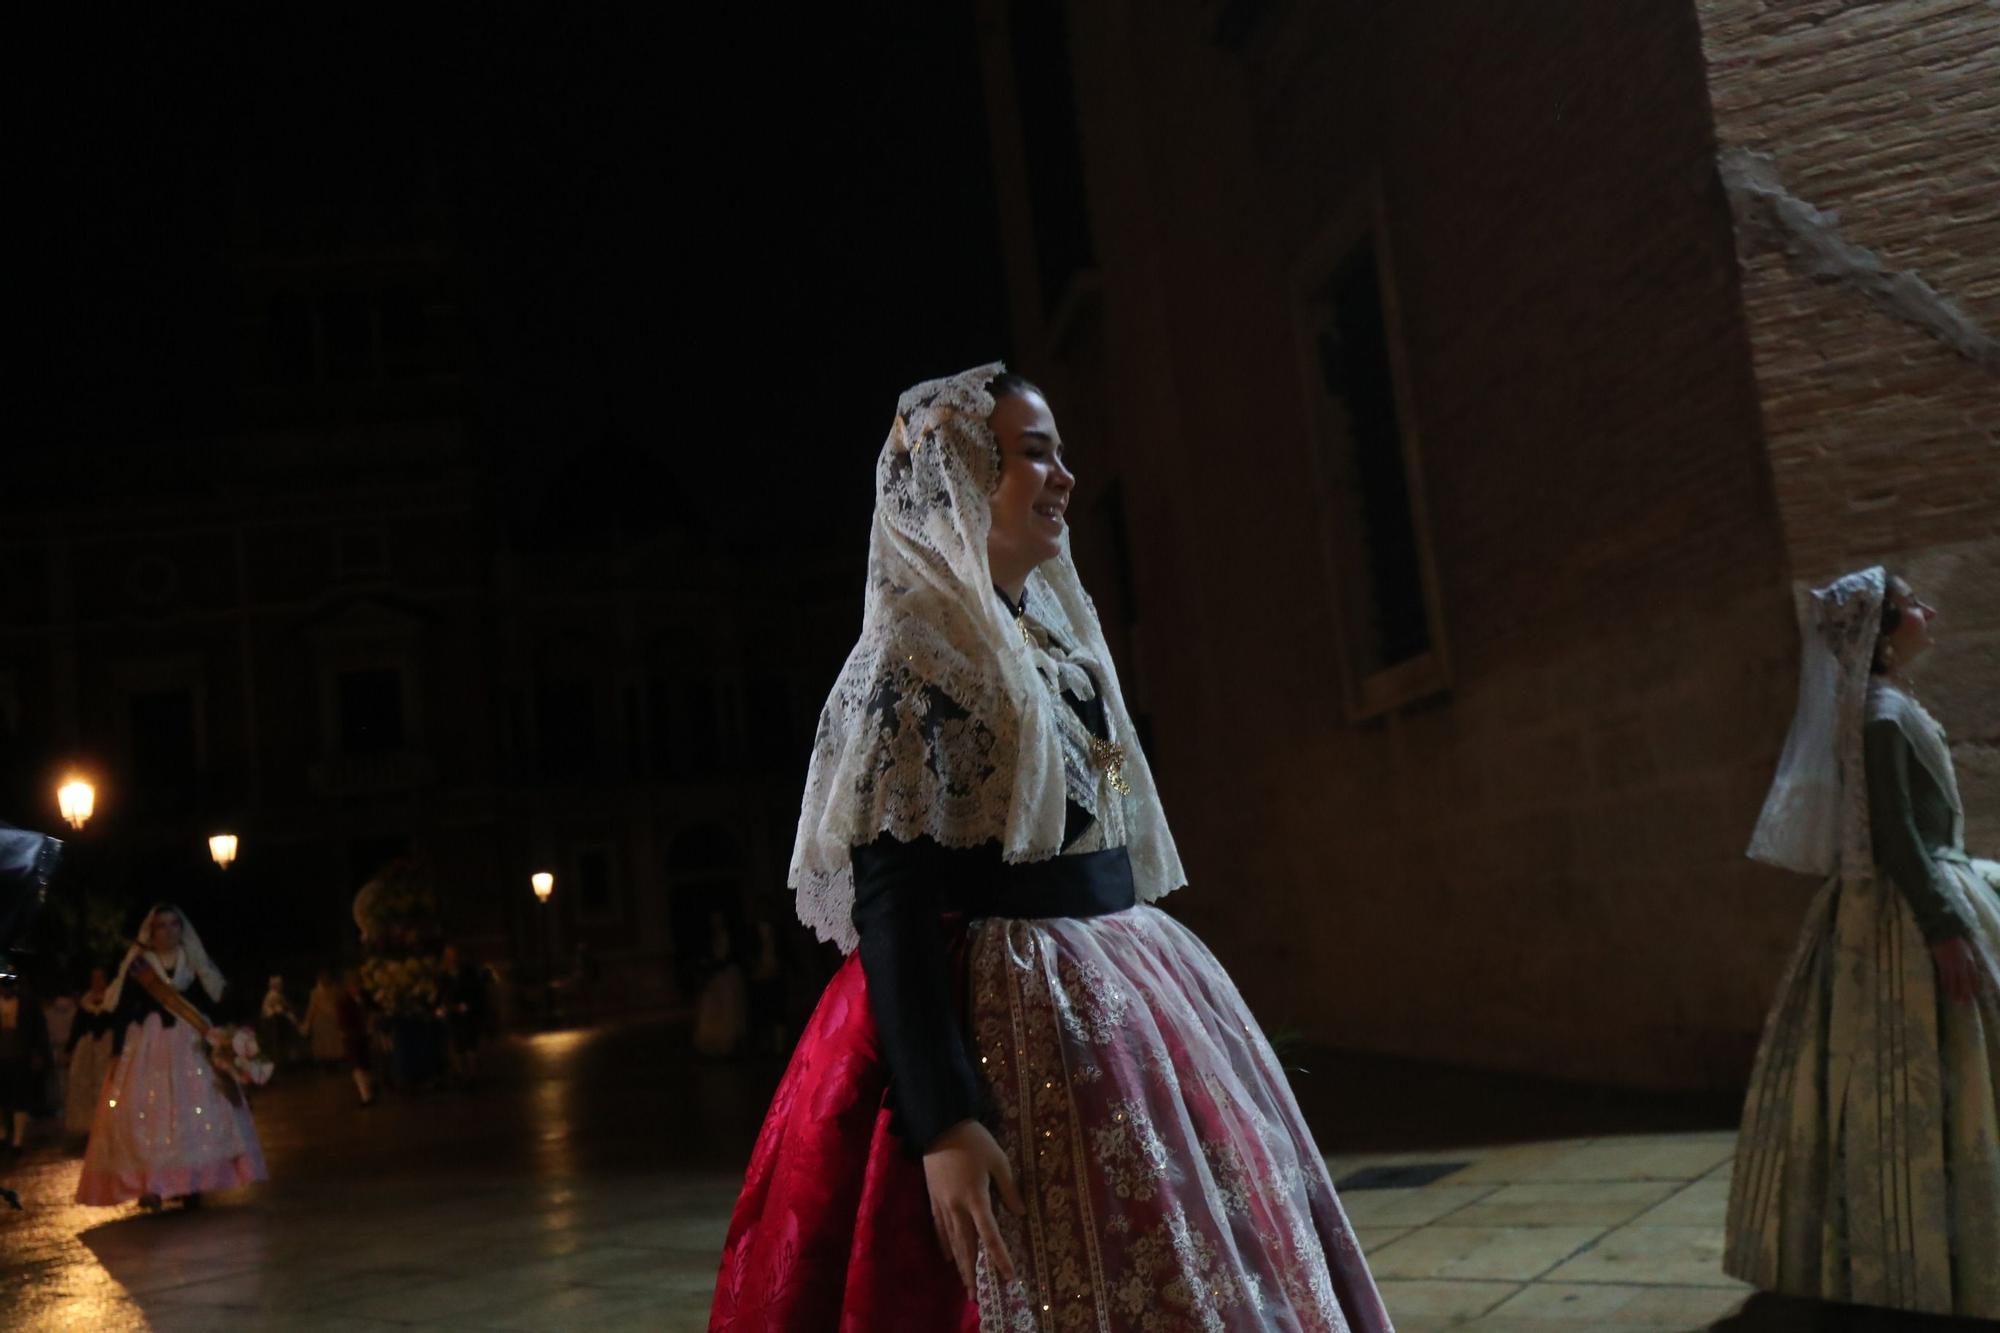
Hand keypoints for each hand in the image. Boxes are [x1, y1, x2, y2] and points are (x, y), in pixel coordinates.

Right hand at [921, 1118, 1025, 1293]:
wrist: (939, 1125)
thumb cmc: (974, 1141)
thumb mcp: (998, 1160)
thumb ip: (1009, 1188)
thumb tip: (1019, 1213)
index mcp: (976, 1198)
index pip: (990, 1235)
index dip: (999, 1257)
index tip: (1008, 1275)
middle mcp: (958, 1206)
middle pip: (966, 1246)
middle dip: (972, 1271)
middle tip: (975, 1294)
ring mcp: (943, 1204)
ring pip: (951, 1240)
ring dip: (959, 1263)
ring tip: (963, 1282)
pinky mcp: (933, 1198)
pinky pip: (939, 1228)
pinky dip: (945, 1244)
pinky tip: (948, 1256)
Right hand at [1931, 937, 1980, 1003]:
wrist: (1943, 932)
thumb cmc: (1955, 940)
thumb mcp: (1967, 950)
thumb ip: (1969, 960)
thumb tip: (1970, 970)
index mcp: (1969, 960)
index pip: (1974, 976)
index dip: (1975, 986)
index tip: (1975, 994)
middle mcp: (1962, 964)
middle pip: (1965, 981)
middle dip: (1966, 992)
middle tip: (1966, 1002)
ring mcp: (1952, 964)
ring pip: (1954, 981)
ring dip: (1955, 991)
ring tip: (1955, 1000)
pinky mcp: (1942, 963)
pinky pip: (1944, 976)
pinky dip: (1945, 984)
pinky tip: (1946, 989)